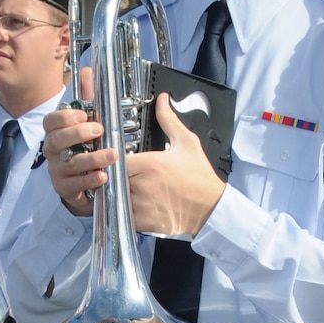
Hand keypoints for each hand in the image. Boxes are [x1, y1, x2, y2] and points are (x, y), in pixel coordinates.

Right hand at [43, 66, 107, 215]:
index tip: (82, 114)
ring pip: (69, 163)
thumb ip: (88, 98)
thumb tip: (87, 70)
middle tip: (99, 130)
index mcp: (57, 132)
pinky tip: (102, 175)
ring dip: (92, 158)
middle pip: (56, 141)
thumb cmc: (86, 148)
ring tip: (112, 154)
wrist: (85, 181)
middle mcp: (53, 151)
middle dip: (77, 134)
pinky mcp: (65, 189)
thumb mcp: (88, 122)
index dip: (64, 117)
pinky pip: (74, 185)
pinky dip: (89, 179)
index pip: (50, 121)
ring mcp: (57, 171)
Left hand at [125, 94, 225, 238]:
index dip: (113, 159)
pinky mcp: (144, 221)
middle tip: (119, 175)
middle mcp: (143, 184)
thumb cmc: (199, 177)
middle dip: (113, 175)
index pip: (116, 159)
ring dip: (116, 193)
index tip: (115, 159)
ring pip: (115, 196)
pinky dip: (123, 210)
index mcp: (151, 163)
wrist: (211, 207)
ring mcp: (142, 204)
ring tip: (124, 190)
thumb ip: (169, 120)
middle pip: (112, 177)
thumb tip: (162, 100)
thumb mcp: (187, 143)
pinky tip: (131, 204)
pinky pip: (122, 215)